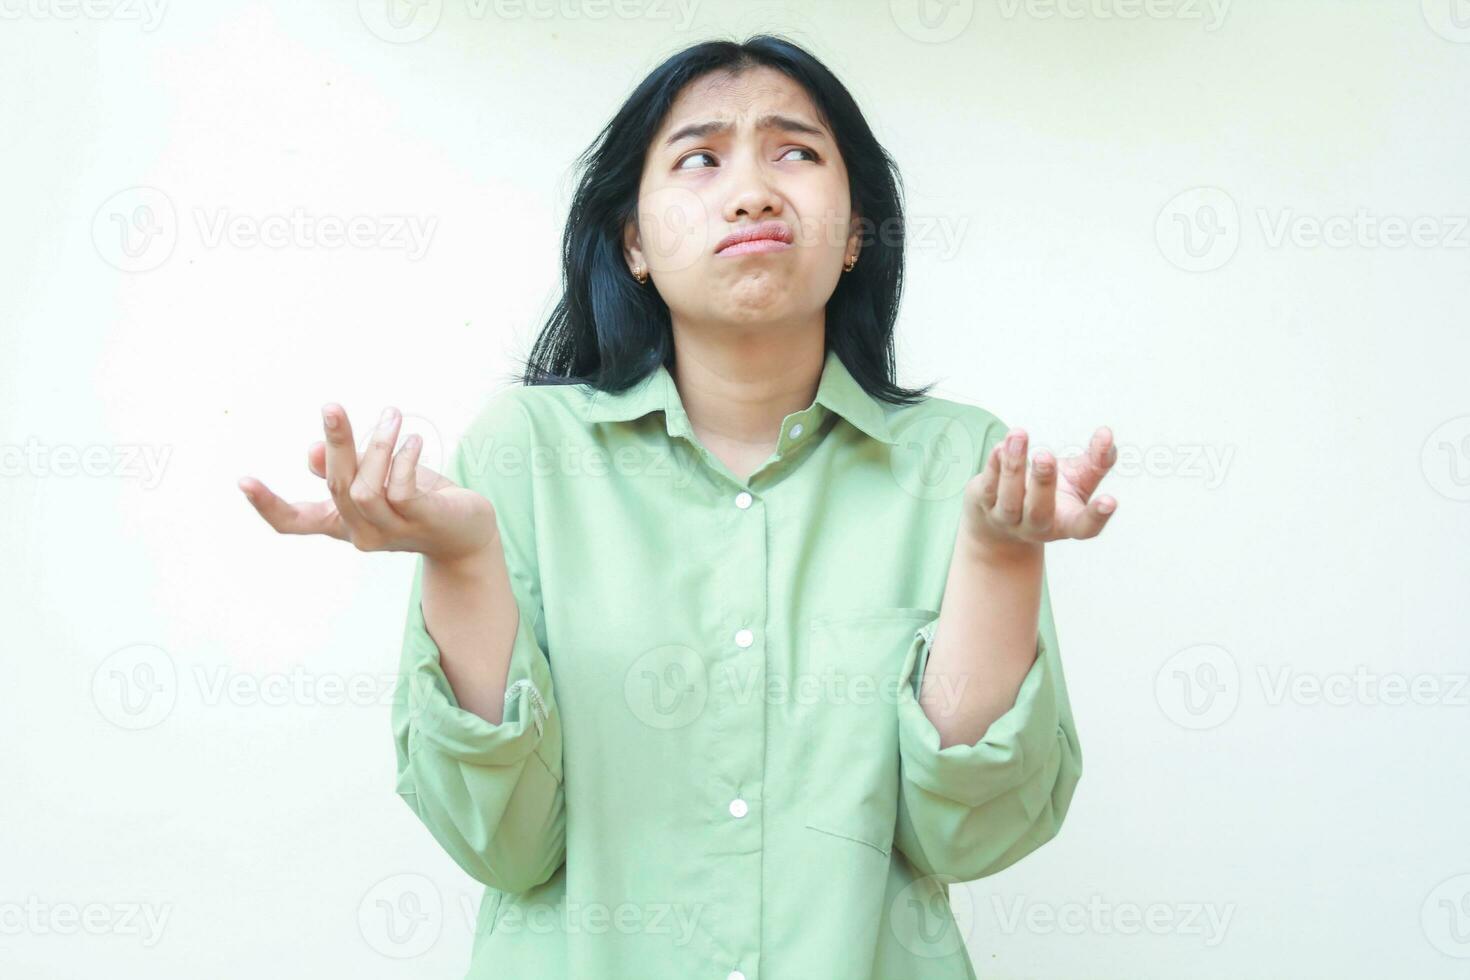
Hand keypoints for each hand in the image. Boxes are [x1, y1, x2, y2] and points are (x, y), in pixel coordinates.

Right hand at [237, 403, 498, 563]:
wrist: (467, 533)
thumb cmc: (417, 500)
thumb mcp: (377, 479)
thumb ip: (344, 466)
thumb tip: (311, 452)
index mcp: (341, 521)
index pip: (293, 523)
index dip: (267, 505)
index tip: (242, 479)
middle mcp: (360, 532)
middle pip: (335, 486)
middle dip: (334, 442)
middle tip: (331, 406)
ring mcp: (390, 531)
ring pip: (365, 488)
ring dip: (377, 446)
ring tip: (392, 416)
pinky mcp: (421, 521)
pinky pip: (400, 489)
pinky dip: (403, 459)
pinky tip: (414, 440)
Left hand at [961, 425, 1117, 554]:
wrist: (1001, 519)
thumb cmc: (1051, 494)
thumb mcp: (1078, 480)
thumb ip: (1097, 460)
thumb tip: (1106, 434)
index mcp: (1066, 522)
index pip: (1085, 527)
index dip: (1097, 516)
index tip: (1110, 500)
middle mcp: (1036, 526)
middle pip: (1039, 511)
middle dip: (1042, 482)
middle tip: (1045, 455)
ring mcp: (1007, 519)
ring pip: (1009, 498)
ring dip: (1014, 466)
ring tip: (1019, 435)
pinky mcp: (984, 504)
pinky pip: (988, 486)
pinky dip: (994, 465)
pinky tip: (1001, 446)